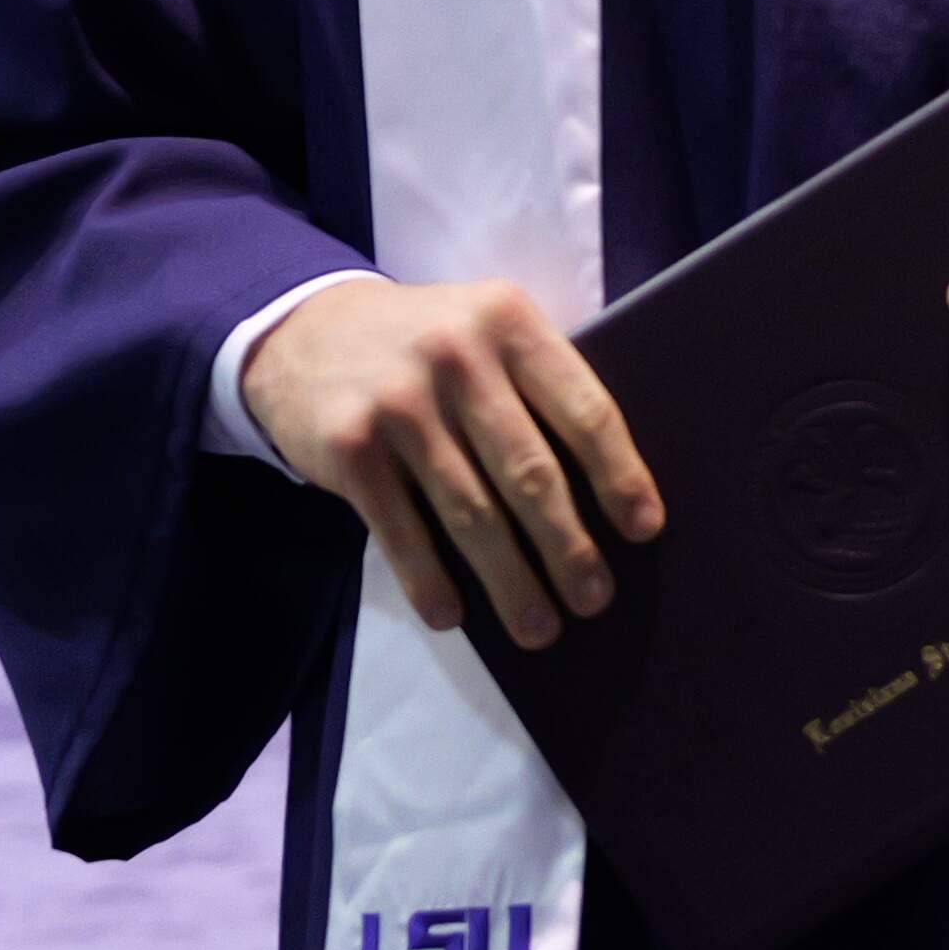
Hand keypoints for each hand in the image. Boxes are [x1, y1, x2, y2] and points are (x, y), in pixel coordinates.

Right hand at [245, 277, 661, 649]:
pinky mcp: (350, 448)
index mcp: (509, 322)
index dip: (619, 476)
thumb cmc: (425, 344)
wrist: (303, 331)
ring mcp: (400, 404)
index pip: (583, 409)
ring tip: (540, 627)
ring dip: (511, 582)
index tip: (644, 529)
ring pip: (472, 513)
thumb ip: (533, 385)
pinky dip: (429, 581)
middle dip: (568, 547)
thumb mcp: (485, 332)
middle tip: (595, 598)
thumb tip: (603, 490)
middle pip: (530, 472)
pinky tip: (452, 616)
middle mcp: (458, 356)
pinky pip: (401, 531)